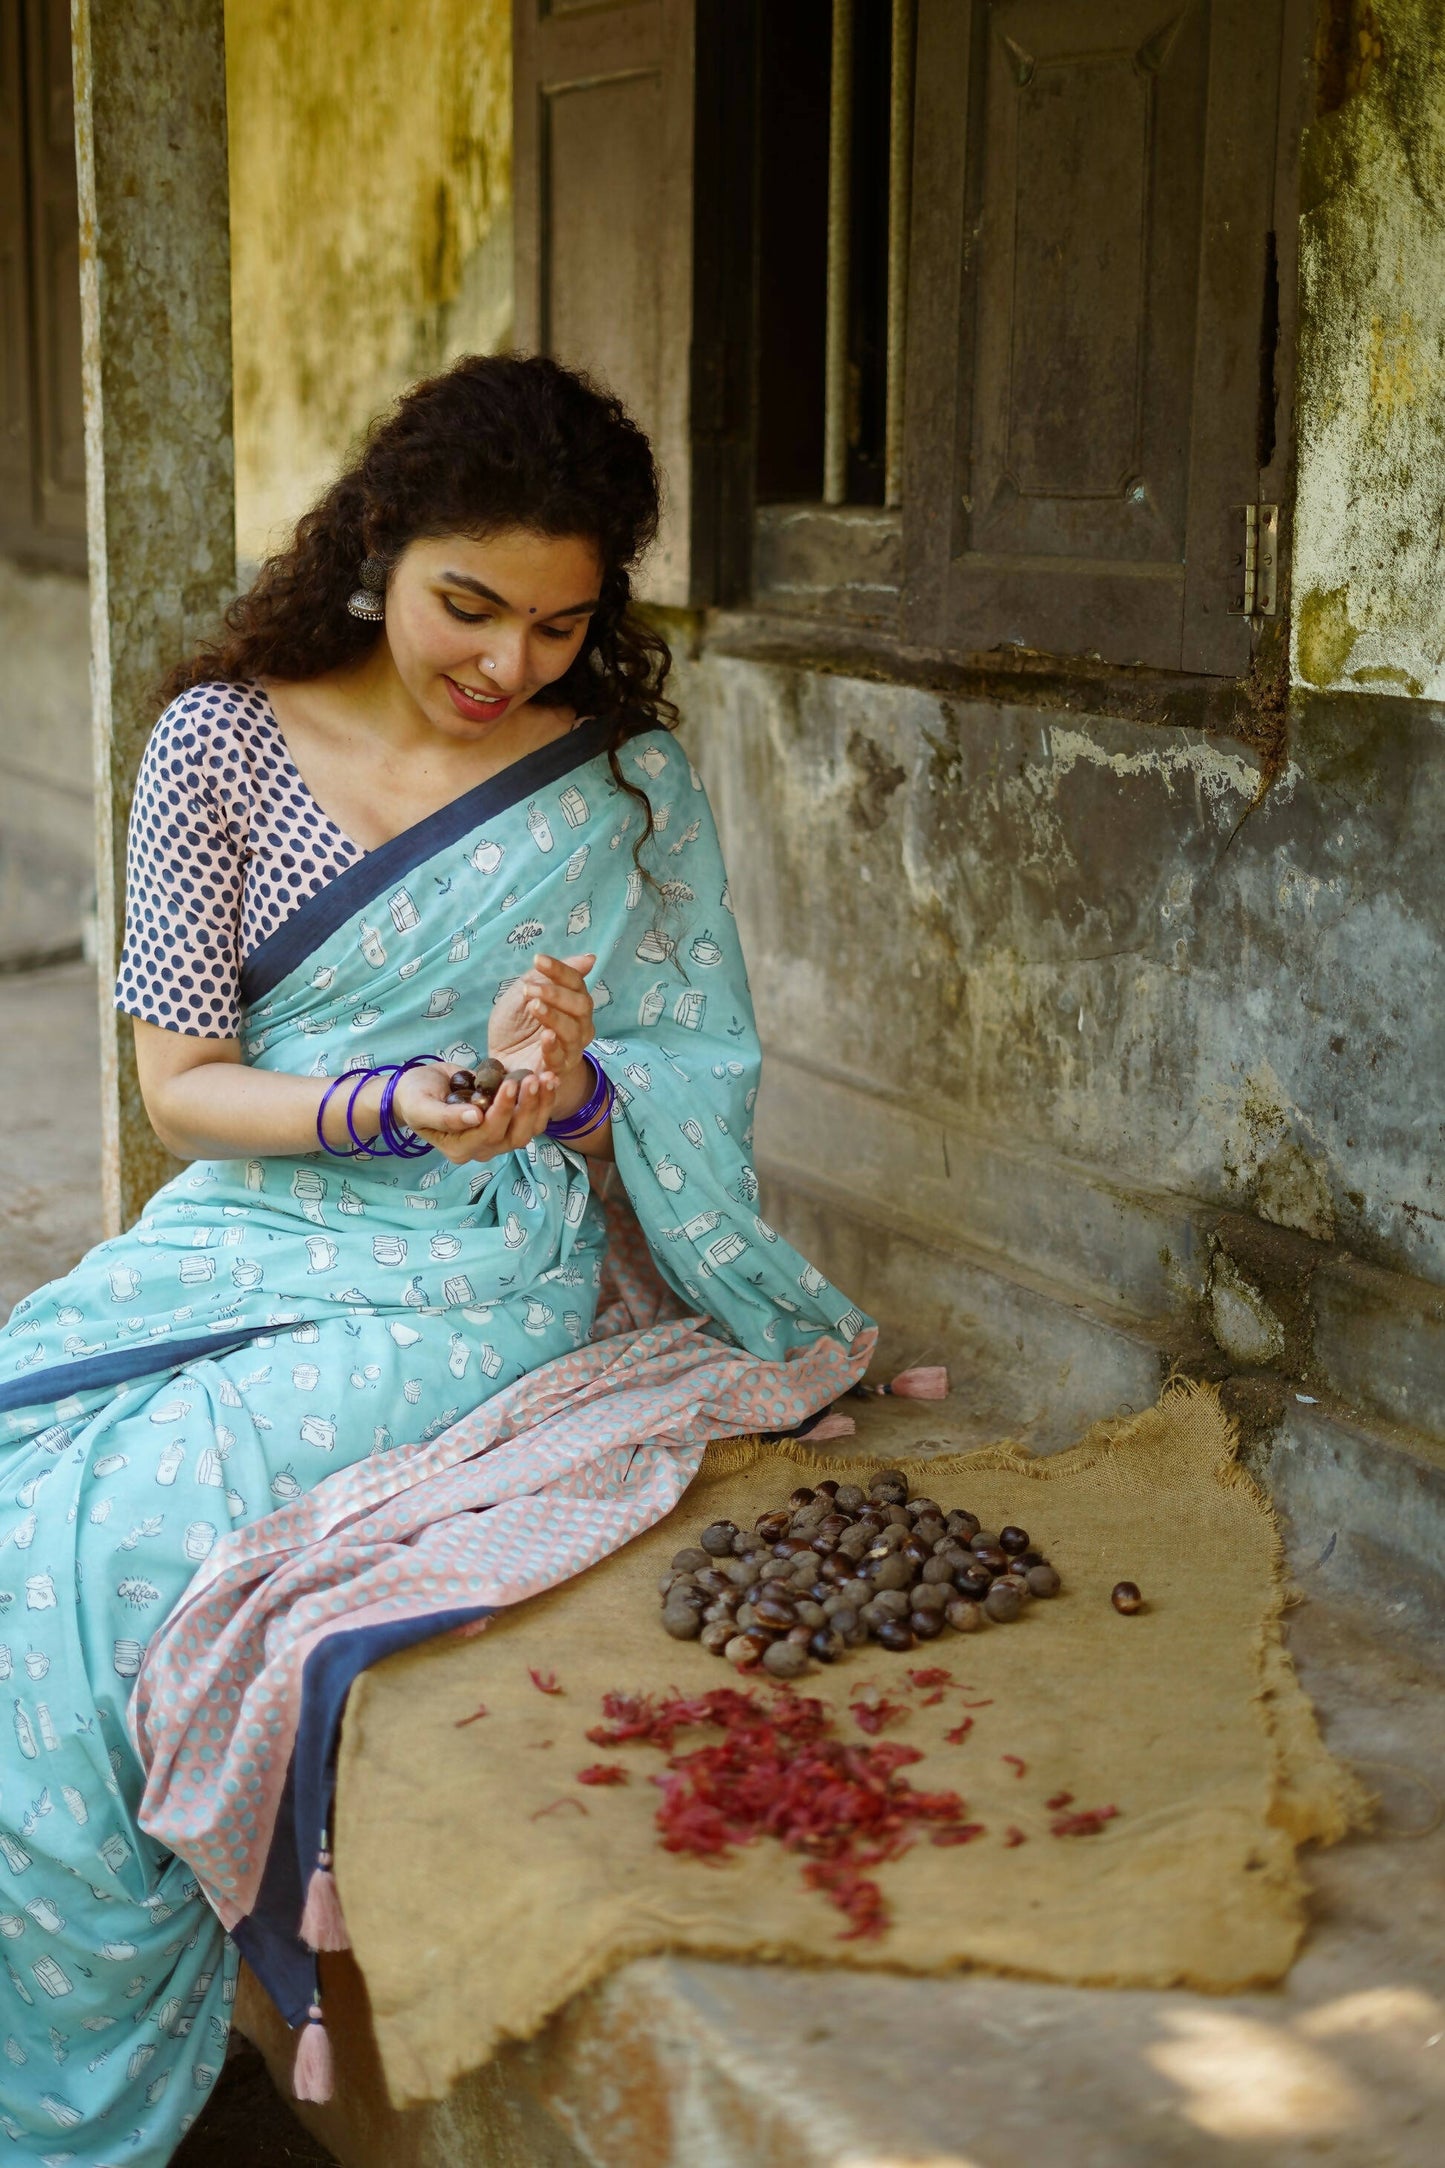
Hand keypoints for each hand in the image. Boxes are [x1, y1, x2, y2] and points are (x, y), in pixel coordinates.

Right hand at [386, 1061, 559, 1165]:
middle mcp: (483, 1148)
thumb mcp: (420, 1105)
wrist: (420, 1088)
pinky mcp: (509, 1121)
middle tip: (533, 1078)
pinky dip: (544, 1100)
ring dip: (540, 1105)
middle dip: (526, 1107)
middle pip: (515, 1136)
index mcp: (460, 1148)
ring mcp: (499, 1136)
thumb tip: (474, 1118)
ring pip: (529, 1129)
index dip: (501, 1111)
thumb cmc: (414, 1096)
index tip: (509, 1083)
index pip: (488, 1133)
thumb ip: (444, 1116)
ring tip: (546, 1078)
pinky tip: (551, 1080)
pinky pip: (532, 1117)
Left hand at [488, 952, 595, 1081]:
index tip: (538, 960)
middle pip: (581, 1006)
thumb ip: (550, 976)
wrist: (500, 1057)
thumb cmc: (515, 1024)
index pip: (575, 982)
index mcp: (572, 1002)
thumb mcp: (524, 994)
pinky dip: (553, 1046)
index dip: (559, 970)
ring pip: (573, 1031)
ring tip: (533, 1007)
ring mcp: (571, 1047)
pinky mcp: (558, 1068)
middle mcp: (579, 1024)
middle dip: (556, 994)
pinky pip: (560, 1057)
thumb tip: (590, 958)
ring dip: (554, 1016)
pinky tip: (544, 1036)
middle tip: (530, 990)